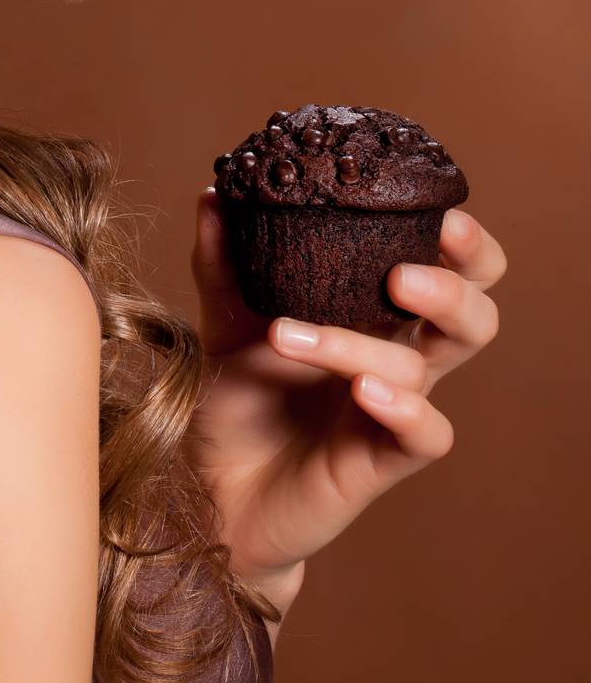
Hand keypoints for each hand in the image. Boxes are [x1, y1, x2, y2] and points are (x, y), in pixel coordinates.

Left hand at [185, 187, 505, 585]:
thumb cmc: (236, 399)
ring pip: (427, 366)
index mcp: (374, 311)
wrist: (209, 488)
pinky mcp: (381, 461)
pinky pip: (426, 434)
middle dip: (456, 285)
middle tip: (403, 273)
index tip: (443, 211)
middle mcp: (396, 356)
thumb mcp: (224, 320)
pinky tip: (363, 391)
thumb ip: (223, 260)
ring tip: (290, 333)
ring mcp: (392, 408)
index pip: (450, 267)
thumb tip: (214, 194)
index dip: (464, 242)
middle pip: (473, 316)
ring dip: (359, 343)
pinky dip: (404, 408)